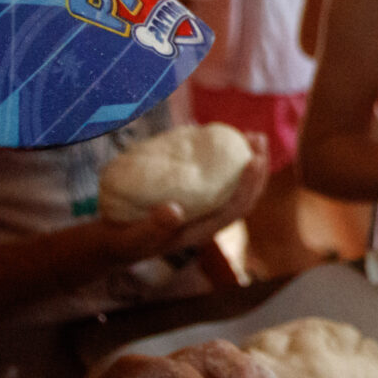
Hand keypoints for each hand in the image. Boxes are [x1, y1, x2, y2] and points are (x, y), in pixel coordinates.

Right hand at [94, 132, 271, 265]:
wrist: (119, 242)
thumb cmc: (128, 241)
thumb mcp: (135, 237)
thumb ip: (153, 227)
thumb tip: (173, 210)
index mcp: (202, 231)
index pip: (235, 208)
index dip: (249, 184)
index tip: (254, 159)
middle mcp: (210, 219)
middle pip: (245, 196)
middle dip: (257, 168)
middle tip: (258, 138)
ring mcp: (205, 208)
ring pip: (236, 186)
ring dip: (247, 161)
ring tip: (251, 135)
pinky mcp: (196, 197)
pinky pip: (220, 179)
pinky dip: (226, 160)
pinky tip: (223, 140)